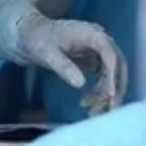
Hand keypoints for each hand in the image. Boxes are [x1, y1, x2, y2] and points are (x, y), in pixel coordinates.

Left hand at [0, 0, 127, 115]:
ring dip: (106, 94)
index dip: (113, 75)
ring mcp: (97, 50)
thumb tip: (81, 84)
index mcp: (92, 33)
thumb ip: (63, 66)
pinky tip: (87, 103)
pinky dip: (99, 92)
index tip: (110, 95)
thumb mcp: (46, 53)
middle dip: (114, 89)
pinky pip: (103, 78)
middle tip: (108, 110)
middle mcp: (99, 40)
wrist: (28, 35)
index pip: (110, 55)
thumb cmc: (36, 39)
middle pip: (117, 66)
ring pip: (112, 74)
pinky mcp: (93, 60)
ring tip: (92, 111)